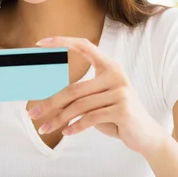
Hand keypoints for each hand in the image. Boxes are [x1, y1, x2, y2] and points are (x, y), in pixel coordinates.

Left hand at [28, 36, 167, 154]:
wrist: (145, 134)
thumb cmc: (117, 116)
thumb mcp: (98, 101)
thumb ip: (80, 95)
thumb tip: (47, 97)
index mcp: (110, 67)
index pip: (85, 46)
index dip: (63, 42)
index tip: (41, 43)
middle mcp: (116, 75)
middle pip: (74, 89)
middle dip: (50, 103)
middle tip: (32, 114)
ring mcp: (121, 91)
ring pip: (79, 106)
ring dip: (59, 120)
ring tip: (44, 129)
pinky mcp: (123, 109)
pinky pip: (91, 118)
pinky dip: (75, 127)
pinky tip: (66, 133)